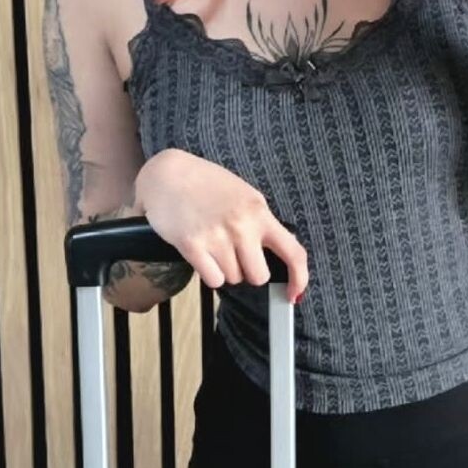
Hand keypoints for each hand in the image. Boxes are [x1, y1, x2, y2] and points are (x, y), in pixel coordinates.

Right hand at [135, 150, 310, 301]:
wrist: (168, 174)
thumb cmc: (206, 184)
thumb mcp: (244, 195)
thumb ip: (260, 222)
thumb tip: (278, 254)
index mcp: (259, 212)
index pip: (293, 252)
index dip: (299, 278)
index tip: (294, 294)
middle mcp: (242, 225)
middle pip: (258, 276)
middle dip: (248, 272)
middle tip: (235, 257)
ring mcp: (217, 236)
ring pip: (233, 278)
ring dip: (224, 270)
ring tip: (213, 246)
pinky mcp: (193, 246)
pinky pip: (213, 279)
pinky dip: (209, 273)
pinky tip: (202, 254)